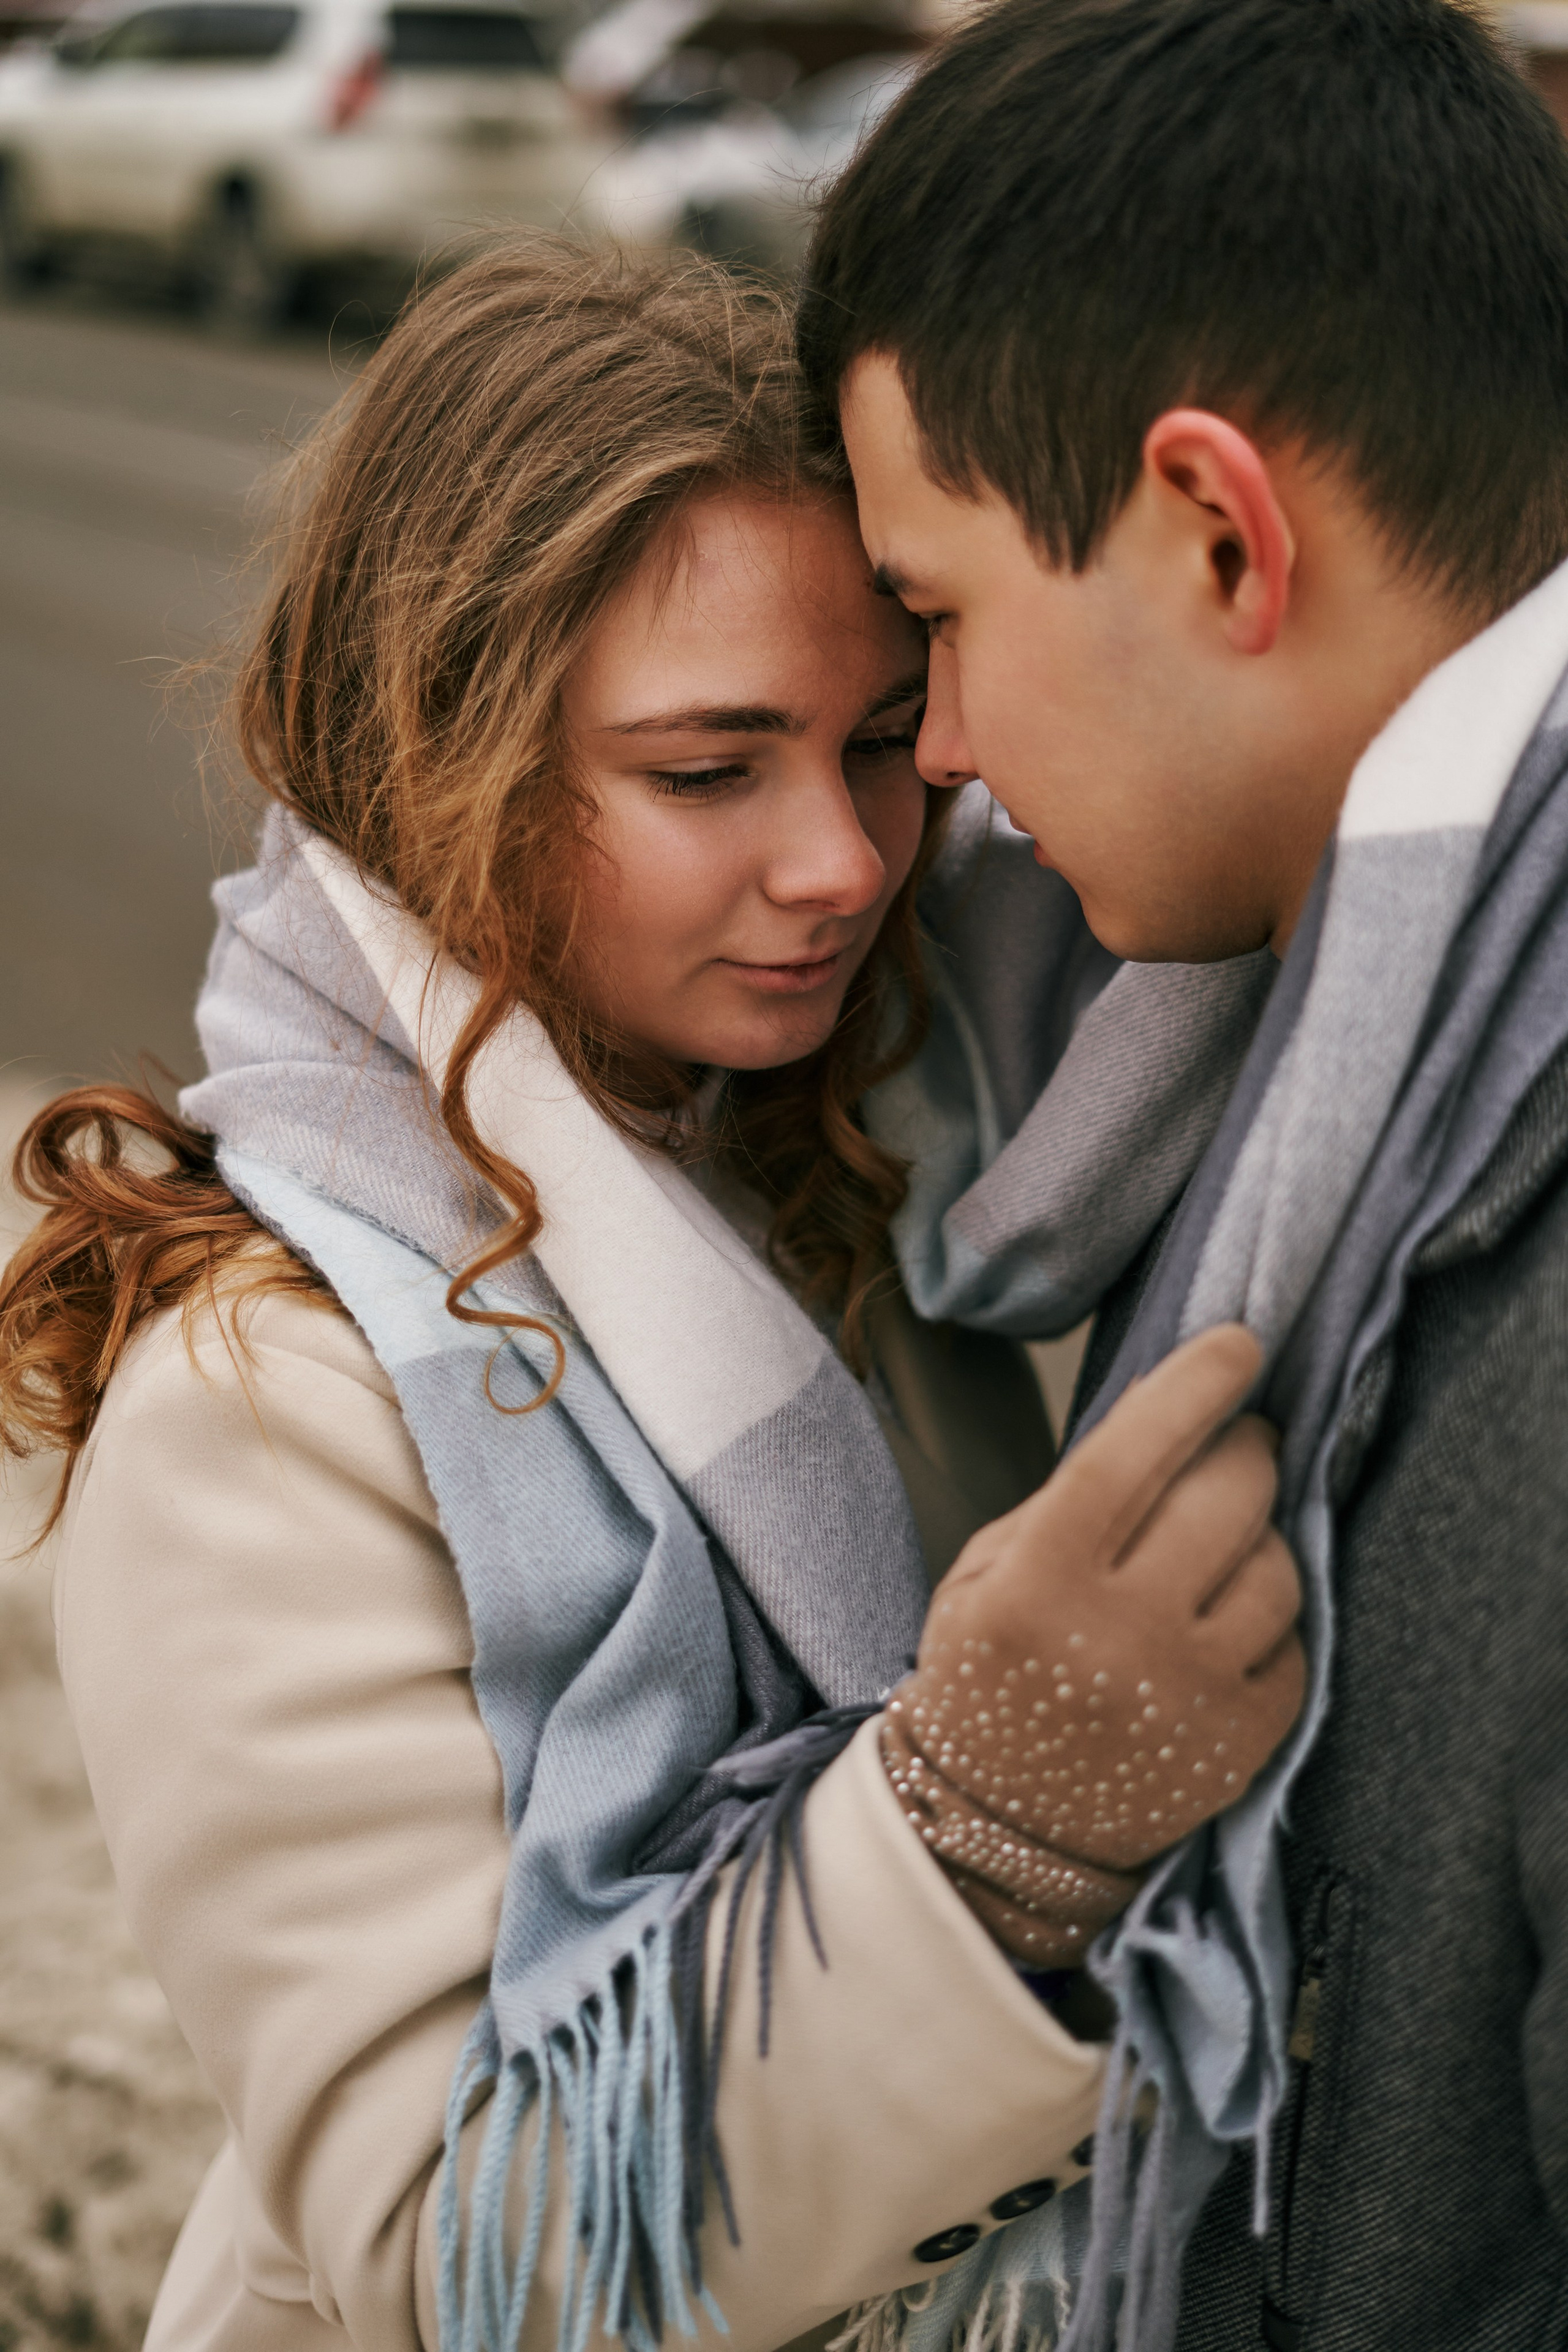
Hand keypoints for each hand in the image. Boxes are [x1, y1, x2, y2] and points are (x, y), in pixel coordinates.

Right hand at [886, 1324, 1304, 1876]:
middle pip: (1226, 1496)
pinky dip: (1268, 1619)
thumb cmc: (984, 1679)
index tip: (1237, 1344)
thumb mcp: (986, 1571)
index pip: (1133, 1452)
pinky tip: (1226, 1621)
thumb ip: (1070, 1493)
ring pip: (1275, 1567)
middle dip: (1245, 1447)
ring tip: (1224, 1542)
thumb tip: (1162, 1405)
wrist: (994, 1832)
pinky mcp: (1240, 1741)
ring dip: (1260, 1536)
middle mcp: (1120, 1633)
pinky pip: (1292, 1642)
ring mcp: (1188, 1691)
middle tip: (1240, 1439)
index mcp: (1040, 1578)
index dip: (1194, 1385)